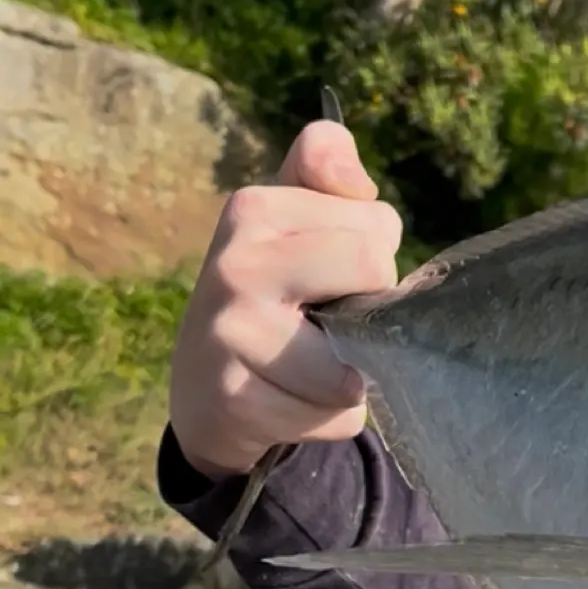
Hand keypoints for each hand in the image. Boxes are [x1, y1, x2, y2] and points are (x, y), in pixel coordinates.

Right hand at [169, 120, 404, 480]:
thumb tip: (352, 179)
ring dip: (352, 377)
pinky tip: (292, 401)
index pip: (379, 226)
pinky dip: (332, 418)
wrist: (208, 387)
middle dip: (371, 312)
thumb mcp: (296, 218)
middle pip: (375, 275)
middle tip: (327, 320)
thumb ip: (328, 170)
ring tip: (309, 366)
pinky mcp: (238, 401)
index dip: (375, 258)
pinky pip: (338, 415)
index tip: (333, 271)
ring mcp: (232, 333)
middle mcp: (235, 263)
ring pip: (357, 359)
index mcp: (254, 208)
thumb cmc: (274, 291)